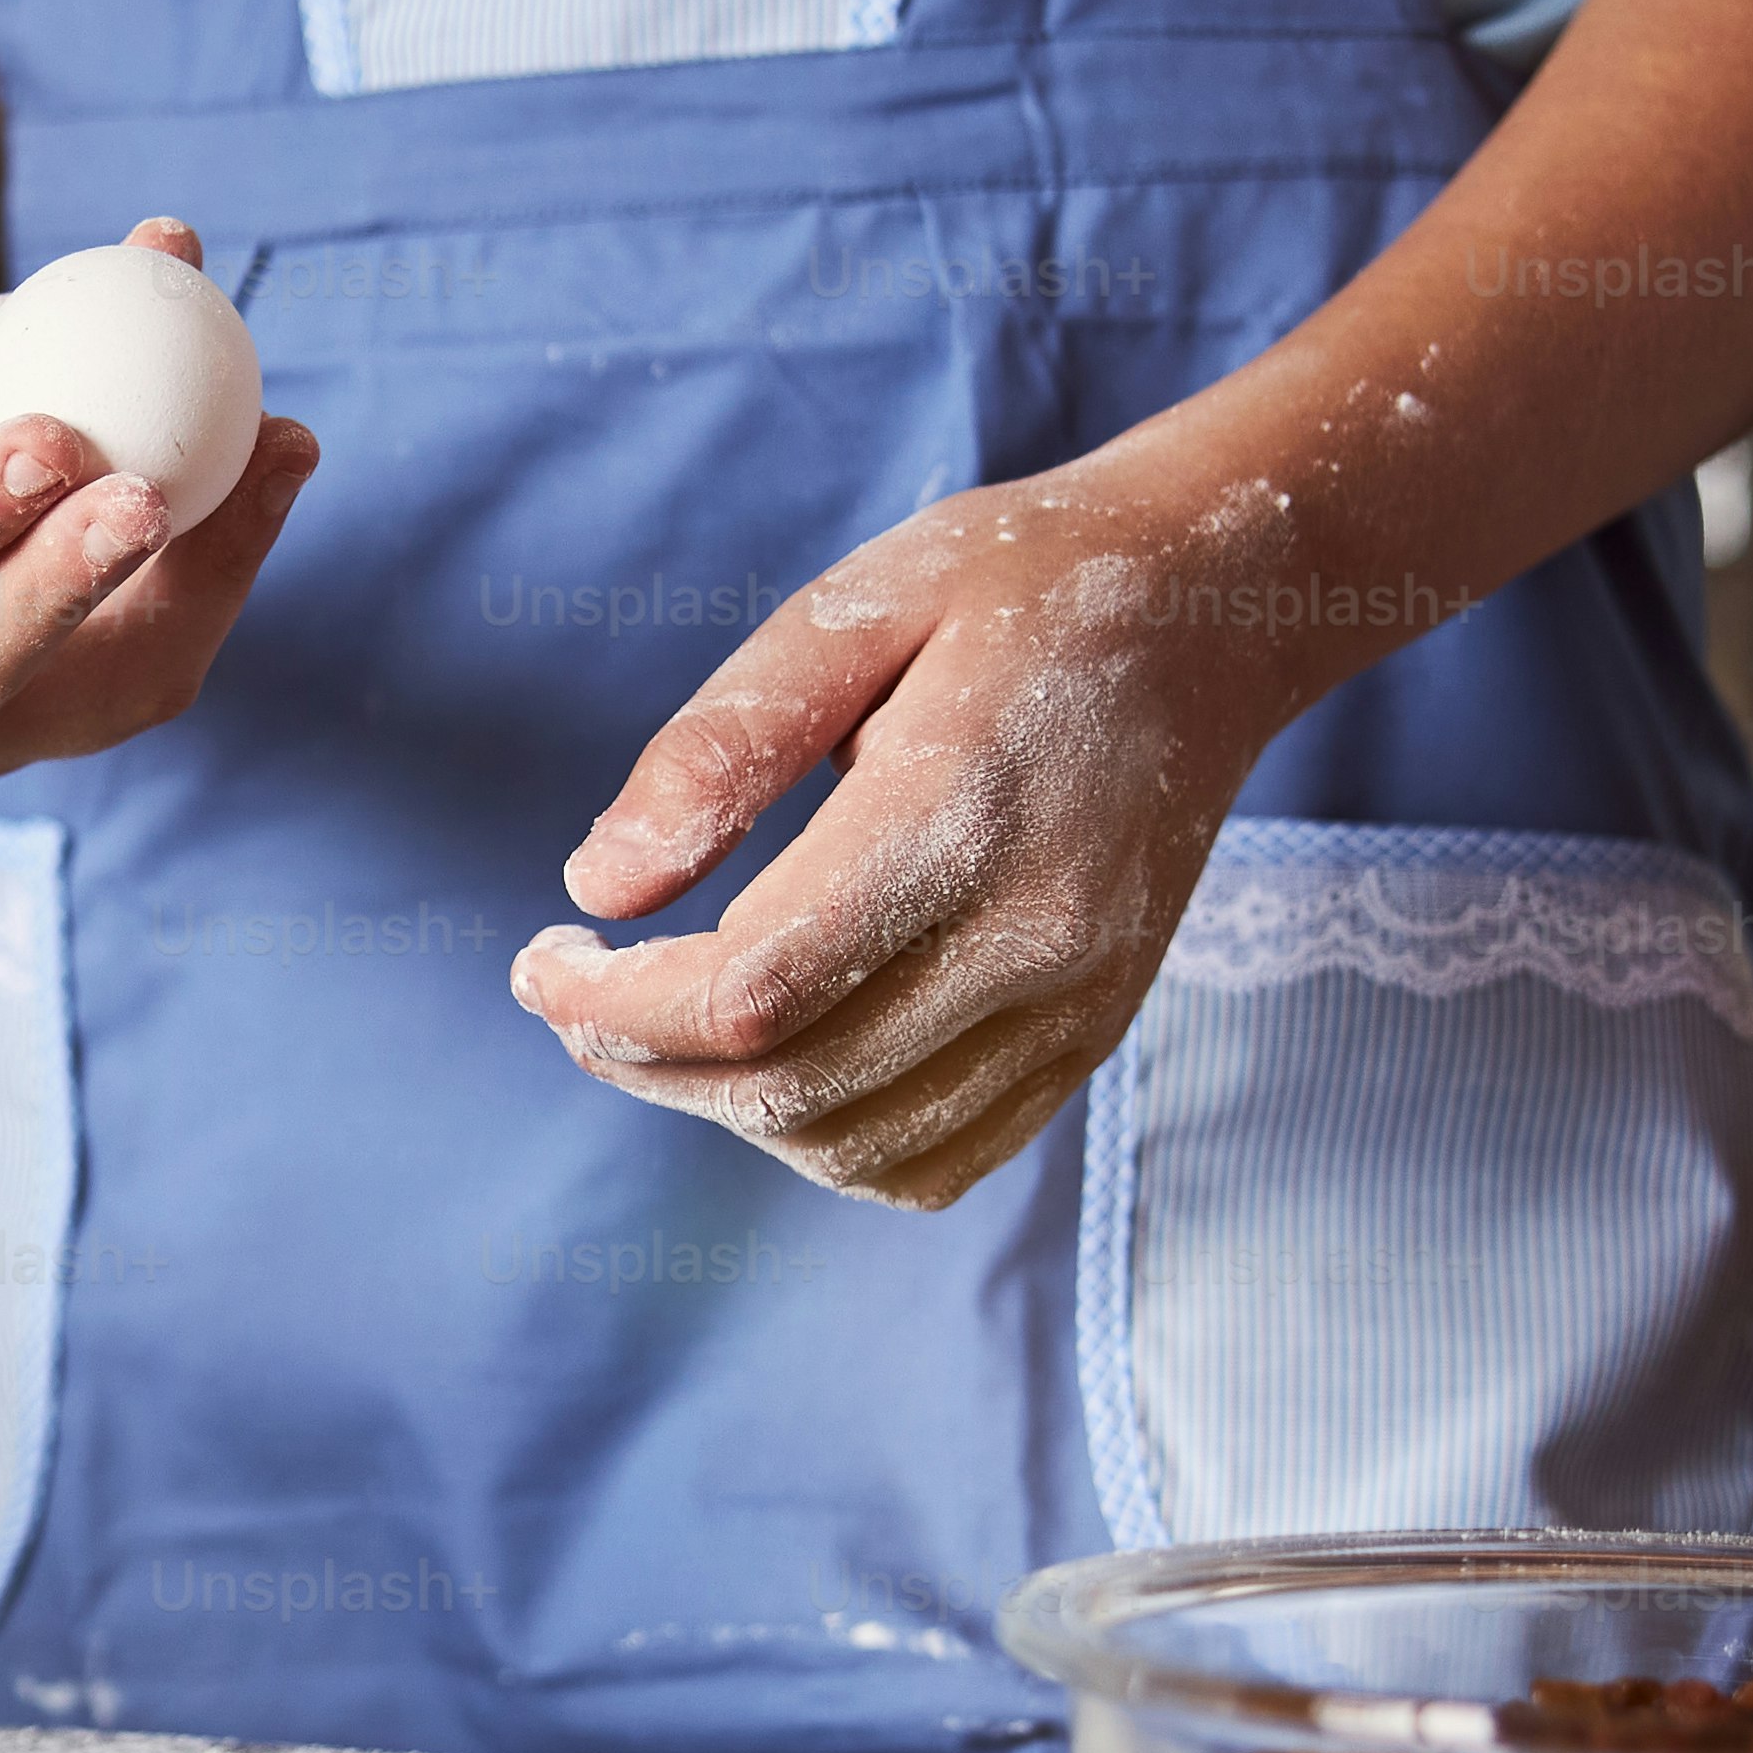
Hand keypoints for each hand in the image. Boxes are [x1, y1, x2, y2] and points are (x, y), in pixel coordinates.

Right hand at [0, 217, 317, 779]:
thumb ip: (1, 333)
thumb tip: (165, 254)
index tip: (48, 440)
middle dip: (69, 584)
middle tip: (150, 493)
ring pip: (101, 688)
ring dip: (198, 572)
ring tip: (272, 446)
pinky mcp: (67, 731)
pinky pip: (160, 665)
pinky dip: (223, 569)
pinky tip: (275, 466)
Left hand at [503, 459, 1313, 1206]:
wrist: (1211, 613)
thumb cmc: (1013, 590)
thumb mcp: (849, 609)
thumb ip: (719, 750)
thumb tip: (599, 891)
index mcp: (959, 816)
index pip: (755, 989)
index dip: (619, 1009)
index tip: (541, 962)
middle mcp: (1034, 937)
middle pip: (792, 1086)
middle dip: (643, 1062)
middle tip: (574, 990)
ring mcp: (1076, 1005)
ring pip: (855, 1147)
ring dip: (726, 1109)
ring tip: (667, 1018)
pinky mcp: (1090, 1038)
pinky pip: (935, 1162)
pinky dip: (828, 1142)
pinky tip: (779, 1057)